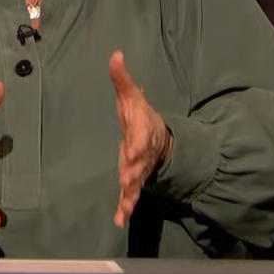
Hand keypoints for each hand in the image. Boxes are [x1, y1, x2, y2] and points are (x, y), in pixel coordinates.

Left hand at [109, 50, 170, 227]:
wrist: (158, 137)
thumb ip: (121, 78)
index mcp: (142, 131)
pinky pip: (131, 195)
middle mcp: (142, 153)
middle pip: (139, 164)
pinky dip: (125, 207)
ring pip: (137, 183)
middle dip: (133, 172)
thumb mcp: (130, 95)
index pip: (139, 138)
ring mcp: (140, 169)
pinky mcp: (134, 180)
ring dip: (131, 195)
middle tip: (127, 180)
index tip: (130, 152)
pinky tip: (118, 219)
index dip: (136, 145)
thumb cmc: (139, 115)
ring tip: (124, 209)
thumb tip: (114, 54)